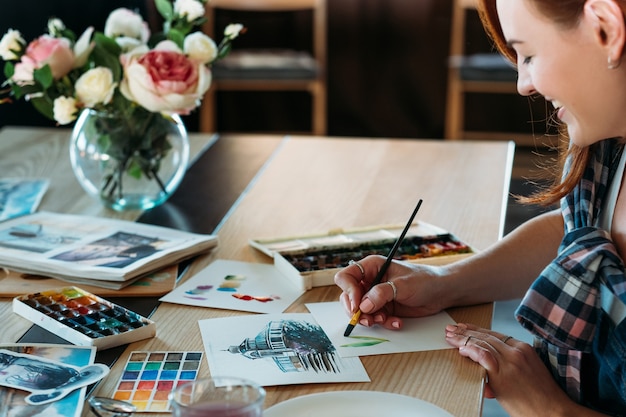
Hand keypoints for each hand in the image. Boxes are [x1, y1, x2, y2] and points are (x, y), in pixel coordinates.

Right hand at [334, 255, 445, 329]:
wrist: (441, 292)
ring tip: (384, 320)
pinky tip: (396, 322)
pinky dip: (383, 323)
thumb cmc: (424, 280)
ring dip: (370, 319)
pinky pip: (374, 319)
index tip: (357, 305)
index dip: (348, 291)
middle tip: (367, 320)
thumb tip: (363, 306)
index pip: (347, 277)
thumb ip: (382, 293)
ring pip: (359, 311)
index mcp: (371, 267)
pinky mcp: (383, 308)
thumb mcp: (403, 285)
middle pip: (348, 296)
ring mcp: (375, 296)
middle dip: (355, 311)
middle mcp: (370, 281)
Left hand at [445, 323, 601, 416]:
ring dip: (463, 339)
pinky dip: (470, 350)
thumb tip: (487, 372)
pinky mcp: (504, 374)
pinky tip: (461, 349)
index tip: (464, 327)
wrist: (554, 412)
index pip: (495, 334)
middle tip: (451, 329)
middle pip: (486, 336)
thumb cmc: (542, 398)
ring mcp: (510, 361)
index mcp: (524, 348)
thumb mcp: (528, 372)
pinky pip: (483, 356)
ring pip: (482, 343)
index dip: (477, 330)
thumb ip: (508, 366)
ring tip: (450, 337)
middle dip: (466, 331)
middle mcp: (517, 351)